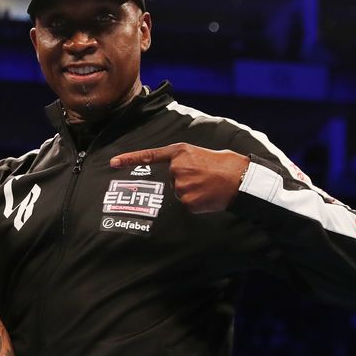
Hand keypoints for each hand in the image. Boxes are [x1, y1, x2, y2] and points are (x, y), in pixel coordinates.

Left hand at [110, 143, 249, 212]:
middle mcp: (176, 167)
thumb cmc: (224, 164)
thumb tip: (174, 175)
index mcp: (180, 152)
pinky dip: (197, 202)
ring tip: (209, 185)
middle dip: (185, 181)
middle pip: (171, 180)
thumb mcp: (199, 154)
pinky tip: (209, 195)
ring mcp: (181, 185)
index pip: (149, 155)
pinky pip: (187, 204)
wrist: (242, 178)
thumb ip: (182, 161)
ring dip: (192, 192)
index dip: (130, 159)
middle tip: (204, 177)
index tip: (113, 162)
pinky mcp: (188, 200)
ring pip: (179, 193)